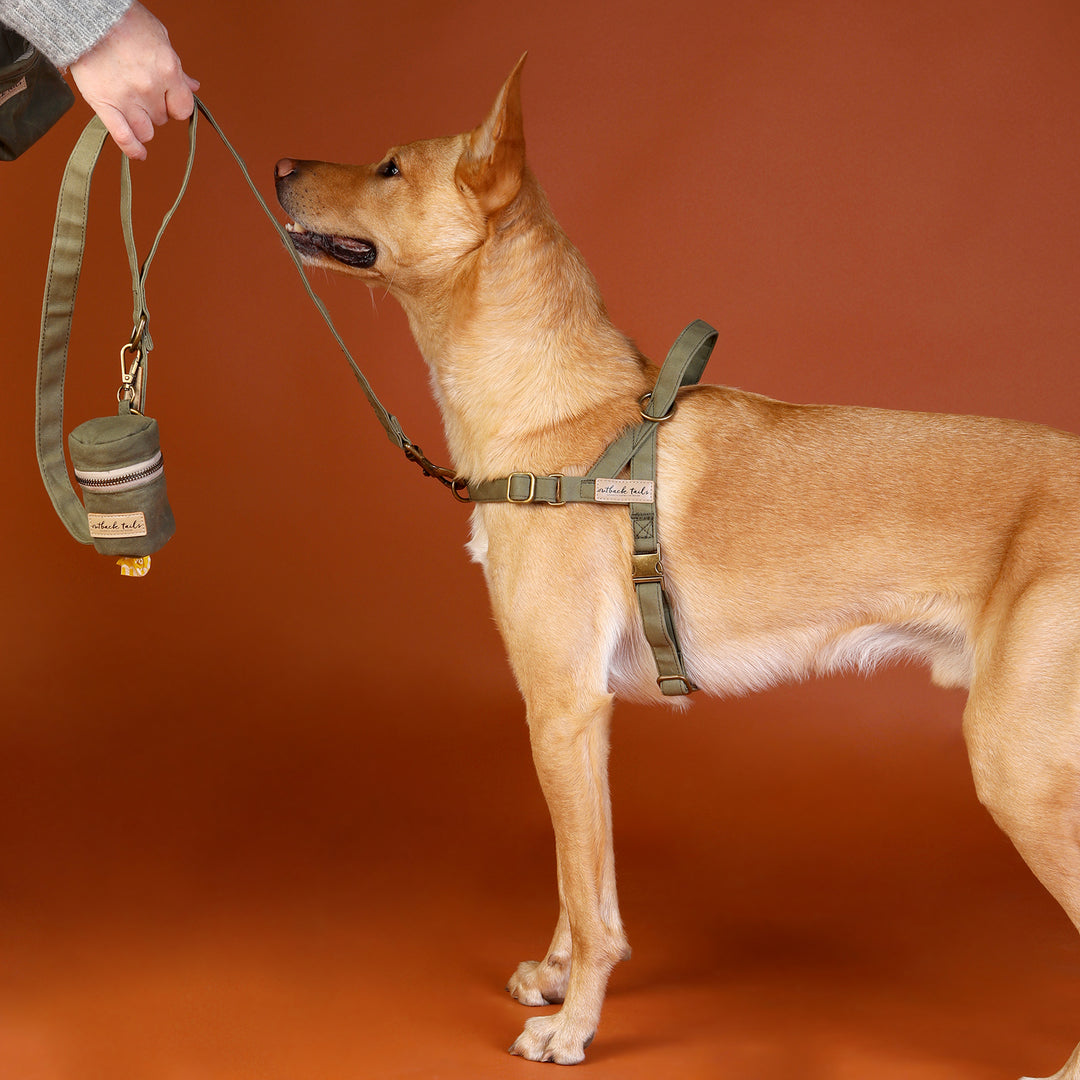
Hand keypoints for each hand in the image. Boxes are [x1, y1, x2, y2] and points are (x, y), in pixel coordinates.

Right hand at [69, 2, 199, 159]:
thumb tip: (193, 87)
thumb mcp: (159, 37)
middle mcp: (150, 88)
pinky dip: (132, 148)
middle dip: (155, 110)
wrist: (87, 16)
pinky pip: (123, 137)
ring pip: (146, 131)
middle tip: (140, 94)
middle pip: (162, 119)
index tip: (167, 100)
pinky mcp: (105, 104)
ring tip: (133, 110)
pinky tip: (139, 154)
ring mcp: (127, 98)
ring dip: (142, 125)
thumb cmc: (124, 21)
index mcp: (167, 70)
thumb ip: (177, 68)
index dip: (175, 106)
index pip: (183, 108)